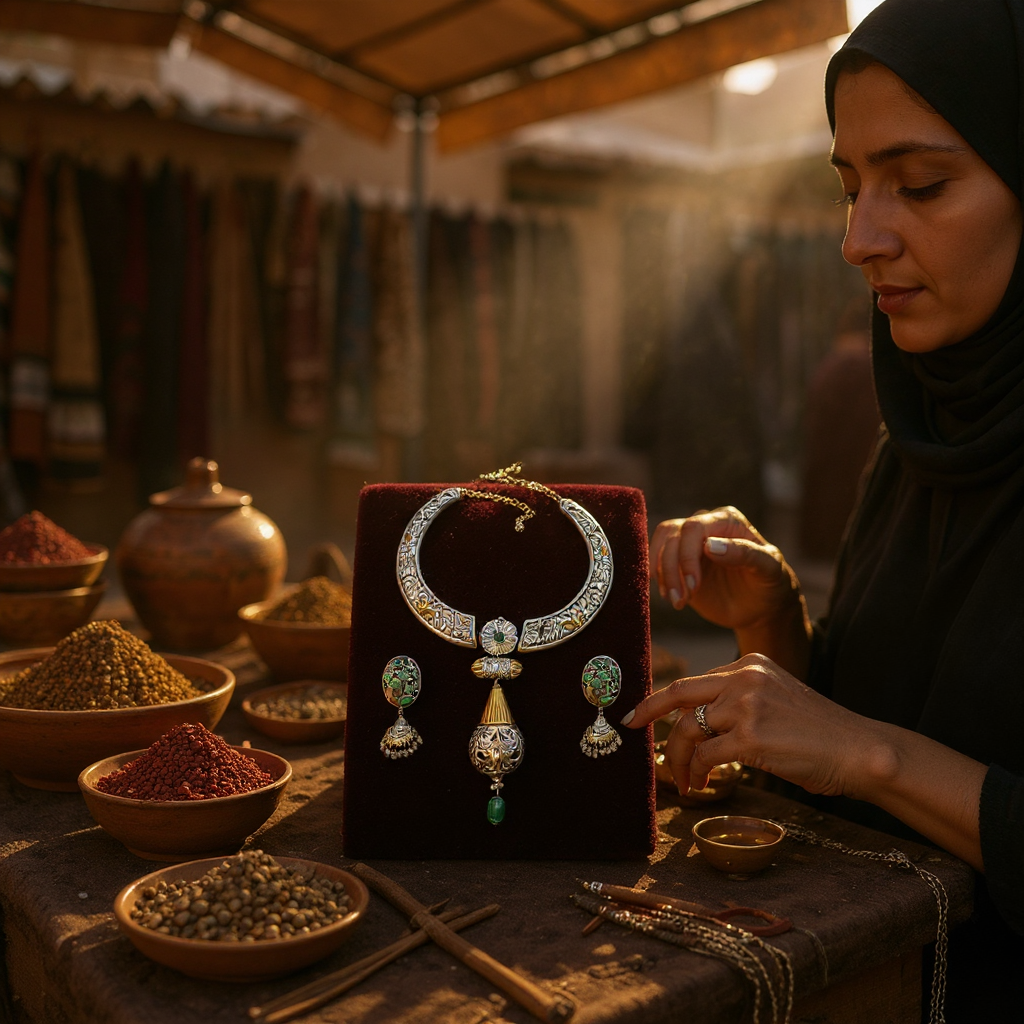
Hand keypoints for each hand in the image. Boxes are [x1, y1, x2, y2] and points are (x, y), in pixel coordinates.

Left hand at [622, 653, 875, 797]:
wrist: (858, 748)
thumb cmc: (819, 732)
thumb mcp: (777, 698)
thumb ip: (741, 700)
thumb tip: (700, 723)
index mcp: (750, 664)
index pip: (695, 681)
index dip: (664, 700)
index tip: (643, 712)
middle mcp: (745, 678)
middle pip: (679, 693)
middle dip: (648, 711)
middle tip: (630, 727)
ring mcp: (747, 706)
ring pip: (689, 730)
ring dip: (680, 759)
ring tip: (685, 780)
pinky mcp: (751, 736)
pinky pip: (708, 755)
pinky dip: (699, 772)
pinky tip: (702, 783)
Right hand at [649, 507, 800, 631]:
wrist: (761, 606)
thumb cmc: (770, 582)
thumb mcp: (768, 568)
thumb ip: (744, 553)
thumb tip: (710, 545)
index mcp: (727, 520)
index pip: (693, 528)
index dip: (687, 555)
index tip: (693, 586)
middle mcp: (705, 526)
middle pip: (672, 536)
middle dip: (671, 568)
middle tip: (681, 599)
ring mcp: (689, 543)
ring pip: (660, 546)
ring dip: (662, 575)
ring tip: (677, 601)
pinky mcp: (678, 561)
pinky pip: (657, 561)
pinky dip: (659, 580)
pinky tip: (672, 598)